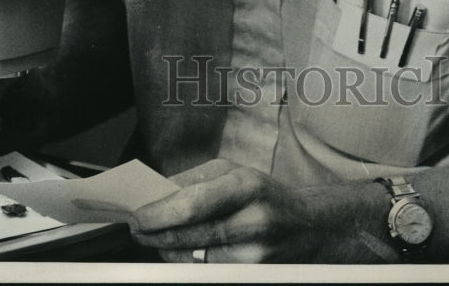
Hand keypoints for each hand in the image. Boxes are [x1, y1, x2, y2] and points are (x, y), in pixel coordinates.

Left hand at [129, 159, 392, 263]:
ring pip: (195, 260)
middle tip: (137, 228)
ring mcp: (254, 257)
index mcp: (247, 187)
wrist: (312, 228)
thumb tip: (155, 195)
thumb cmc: (265, 194)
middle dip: (156, 235)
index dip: (160, 214)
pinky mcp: (253, 277)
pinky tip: (179, 250)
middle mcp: (252, 223)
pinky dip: (189, 261)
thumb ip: (194, 182)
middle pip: (190, 238)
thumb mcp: (234, 172)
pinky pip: (208, 271)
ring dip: (169, 250)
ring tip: (156, 237)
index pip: (194, 205)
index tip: (136, 216)